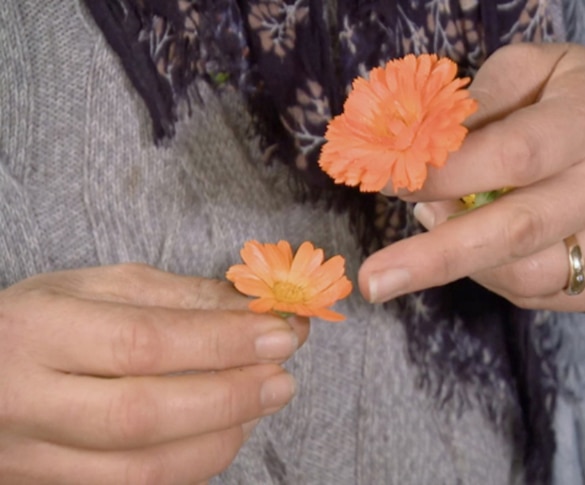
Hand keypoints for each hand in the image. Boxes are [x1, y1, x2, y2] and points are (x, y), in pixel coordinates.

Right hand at [0, 264, 308, 483]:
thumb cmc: (35, 326)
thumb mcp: (92, 290)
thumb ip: (176, 297)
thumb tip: (256, 308)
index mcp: (35, 333)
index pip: (142, 342)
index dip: (221, 342)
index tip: (280, 334)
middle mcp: (26, 404)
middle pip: (143, 415)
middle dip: (230, 396)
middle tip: (283, 378)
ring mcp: (33, 460)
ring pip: (141, 470)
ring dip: (220, 437)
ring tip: (262, 402)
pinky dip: (192, 465)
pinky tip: (224, 433)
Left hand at [359, 43, 584, 311]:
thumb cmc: (578, 97)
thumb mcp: (533, 69)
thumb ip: (478, 103)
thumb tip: (416, 151)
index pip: (512, 156)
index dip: (444, 175)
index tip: (385, 185)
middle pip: (518, 231)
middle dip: (434, 259)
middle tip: (373, 280)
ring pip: (528, 276)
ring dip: (466, 261)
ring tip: (444, 227)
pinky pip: (548, 297)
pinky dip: (502, 278)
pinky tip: (492, 247)